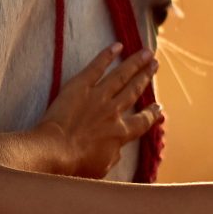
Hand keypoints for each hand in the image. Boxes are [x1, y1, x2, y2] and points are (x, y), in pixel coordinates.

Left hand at [27, 44, 160, 178]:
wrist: (54, 151)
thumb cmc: (75, 165)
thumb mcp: (102, 168)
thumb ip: (113, 156)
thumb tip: (117, 150)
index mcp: (120, 133)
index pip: (142, 122)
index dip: (152, 114)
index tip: (158, 107)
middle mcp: (113, 112)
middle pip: (134, 90)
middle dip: (146, 76)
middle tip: (155, 64)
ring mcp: (97, 96)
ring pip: (121, 75)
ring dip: (135, 62)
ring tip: (146, 52)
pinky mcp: (79, 86)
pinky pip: (96, 67)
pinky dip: (107, 55)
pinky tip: (117, 46)